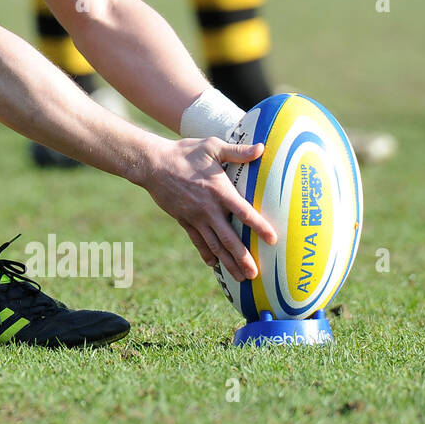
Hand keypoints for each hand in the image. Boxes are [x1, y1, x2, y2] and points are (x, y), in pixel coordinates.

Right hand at [139, 137, 275, 278]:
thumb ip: (237, 151)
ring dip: (227, 262)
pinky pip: (197, 240)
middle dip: (242, 257)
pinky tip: (214, 265)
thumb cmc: (185, 153)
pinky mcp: (184, 219)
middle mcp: (208, 208)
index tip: (272, 239)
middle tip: (254, 274)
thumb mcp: (212, 146)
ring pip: (214, 244)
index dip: (259, 226)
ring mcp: (195, 217)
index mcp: (219, 191)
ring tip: (241, 277)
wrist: (152, 164)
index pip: (243, 212)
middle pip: (228, 238)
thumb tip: (261, 148)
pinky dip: (205, 253)